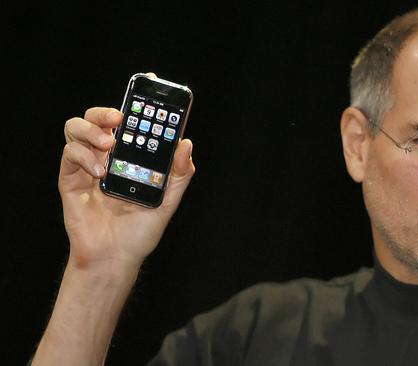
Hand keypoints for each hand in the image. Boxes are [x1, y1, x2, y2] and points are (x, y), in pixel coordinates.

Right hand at [59, 106, 194, 270]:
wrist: (115, 258)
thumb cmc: (140, 231)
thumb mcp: (168, 201)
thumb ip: (180, 174)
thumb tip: (185, 144)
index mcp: (130, 157)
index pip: (129, 122)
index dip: (136, 102)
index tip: (147, 86)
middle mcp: (107, 157)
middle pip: (97, 118)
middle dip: (106, 111)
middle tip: (120, 118)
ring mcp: (87, 166)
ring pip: (76, 127)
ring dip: (91, 130)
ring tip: (109, 145)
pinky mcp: (71, 180)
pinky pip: (69, 154)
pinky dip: (84, 156)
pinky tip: (100, 172)